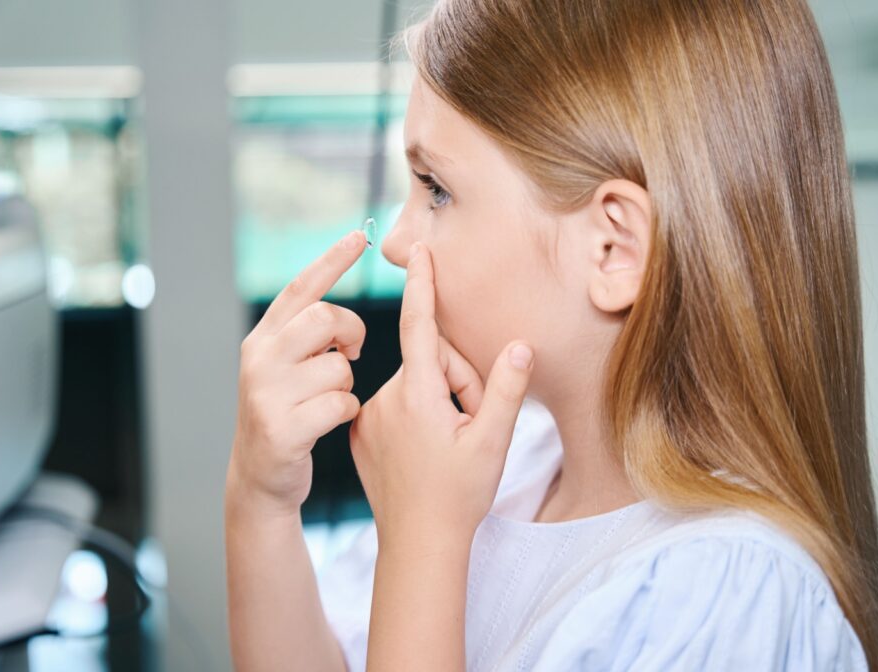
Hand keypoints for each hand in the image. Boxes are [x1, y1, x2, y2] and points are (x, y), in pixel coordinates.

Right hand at [227, 230, 366, 517]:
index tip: (359, 236)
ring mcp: (266, 393)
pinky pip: (341, 404)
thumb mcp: (284, 369)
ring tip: (329, 399)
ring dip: (347, 385)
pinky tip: (330, 423)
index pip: (301, 288)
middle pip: (326, 317)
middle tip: (354, 351)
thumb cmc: (288, 414)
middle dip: (353, 332)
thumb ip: (304, 339)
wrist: (260, 477)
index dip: (332, 260)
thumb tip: (341, 317)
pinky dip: (347, 413)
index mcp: (262, 338)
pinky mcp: (282, 428)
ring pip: (340, 366)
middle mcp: (258, 358)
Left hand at [349, 241, 534, 546]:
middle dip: (457, 381)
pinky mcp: (359, 433)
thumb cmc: (459, 495)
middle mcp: (385, 399)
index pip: (419, 326)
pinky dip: (415, 416)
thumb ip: (507, 389)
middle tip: (472, 423)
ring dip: (438, 401)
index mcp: (418, 394)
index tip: (418, 251)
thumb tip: (519, 345)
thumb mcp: (493, 441)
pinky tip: (425, 451)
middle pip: (430, 362)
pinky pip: (395, 406)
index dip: (422, 286)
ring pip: (414, 385)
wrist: (417, 544)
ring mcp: (369, 417)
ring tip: (450, 443)